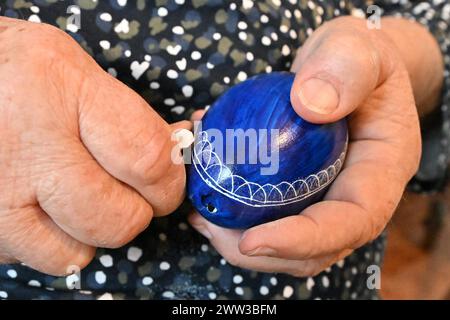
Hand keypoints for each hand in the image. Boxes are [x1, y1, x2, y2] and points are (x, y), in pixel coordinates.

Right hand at [0, 17, 187, 274]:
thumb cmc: (18, 74)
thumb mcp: (76, 73)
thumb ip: (130, 116)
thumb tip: (179, 150)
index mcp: (63, 88)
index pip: (147, 159)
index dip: (169, 182)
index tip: (168, 181)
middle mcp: (28, 142)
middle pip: (119, 218)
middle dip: (138, 213)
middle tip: (129, 193)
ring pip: (78, 252)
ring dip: (93, 232)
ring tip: (79, 198)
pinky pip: (36, 258)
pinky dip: (52, 241)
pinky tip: (42, 207)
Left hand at [189, 16, 442, 275]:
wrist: (347, 66)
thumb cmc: (356, 55)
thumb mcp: (357, 47)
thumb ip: (345, 67)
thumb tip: (310, 106)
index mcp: (382, 171)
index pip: (351, 222)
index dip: (303, 240)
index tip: (251, 240)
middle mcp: (357, 196)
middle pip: (316, 250)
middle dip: (262, 253)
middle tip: (210, 225)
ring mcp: (328, 198)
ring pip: (290, 244)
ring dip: (242, 242)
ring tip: (201, 215)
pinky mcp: (302, 192)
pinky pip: (273, 217)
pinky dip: (238, 215)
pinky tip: (207, 190)